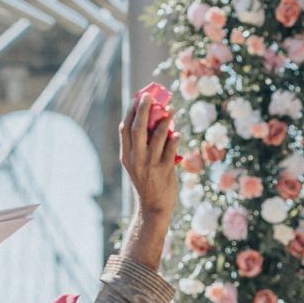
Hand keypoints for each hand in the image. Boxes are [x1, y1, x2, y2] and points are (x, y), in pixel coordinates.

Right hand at [119, 93, 180, 221]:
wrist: (152, 206)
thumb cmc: (146, 182)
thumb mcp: (136, 165)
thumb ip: (140, 147)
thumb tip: (153, 123)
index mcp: (126, 155)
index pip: (125, 129)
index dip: (131, 112)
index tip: (138, 97)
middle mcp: (136, 158)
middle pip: (138, 128)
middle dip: (144, 109)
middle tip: (151, 95)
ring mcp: (150, 164)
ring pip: (157, 136)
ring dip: (165, 120)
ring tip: (171, 109)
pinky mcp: (165, 170)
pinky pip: (171, 149)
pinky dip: (175, 139)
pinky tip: (178, 132)